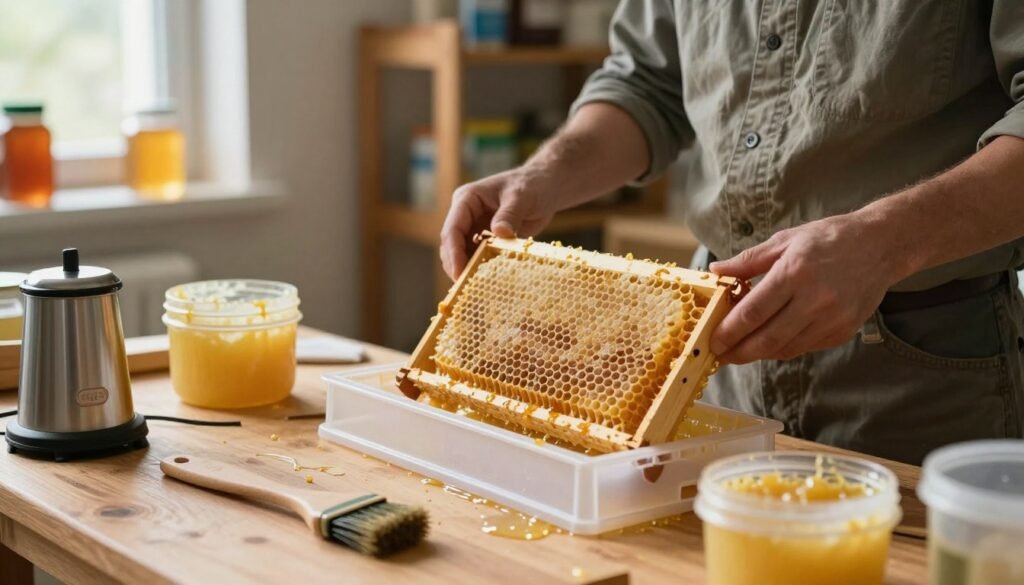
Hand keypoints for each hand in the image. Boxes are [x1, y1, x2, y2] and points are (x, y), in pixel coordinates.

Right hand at [440, 167, 557, 279]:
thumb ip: (510, 213)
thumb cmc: (532, 185)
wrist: (545, 187)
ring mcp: (475, 227)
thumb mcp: (522, 196)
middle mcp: (466, 214)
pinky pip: (478, 257)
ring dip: (468, 270)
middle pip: (452, 245)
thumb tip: (499, 232)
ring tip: (476, 289)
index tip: (459, 273)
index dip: (453, 253)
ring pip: (462, 254)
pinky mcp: (486, 239)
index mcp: (467, 199)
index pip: (452, 229)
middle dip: (457, 265)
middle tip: (466, 288)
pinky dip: (481, 269)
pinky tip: (488, 282)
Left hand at [708, 213, 907, 363]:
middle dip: (738, 352)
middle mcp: (815, 299)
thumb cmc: (829, 238)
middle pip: (767, 338)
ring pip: (786, 348)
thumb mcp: (785, 240)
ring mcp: (833, 318)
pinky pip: (804, 347)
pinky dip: (783, 349)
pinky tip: (768, 344)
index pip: (753, 312)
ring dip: (759, 354)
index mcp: (795, 273)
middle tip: (720, 356)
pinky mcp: (844, 330)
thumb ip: (748, 261)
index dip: (729, 331)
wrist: (881, 245)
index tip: (712, 341)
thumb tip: (716, 271)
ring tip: (739, 351)